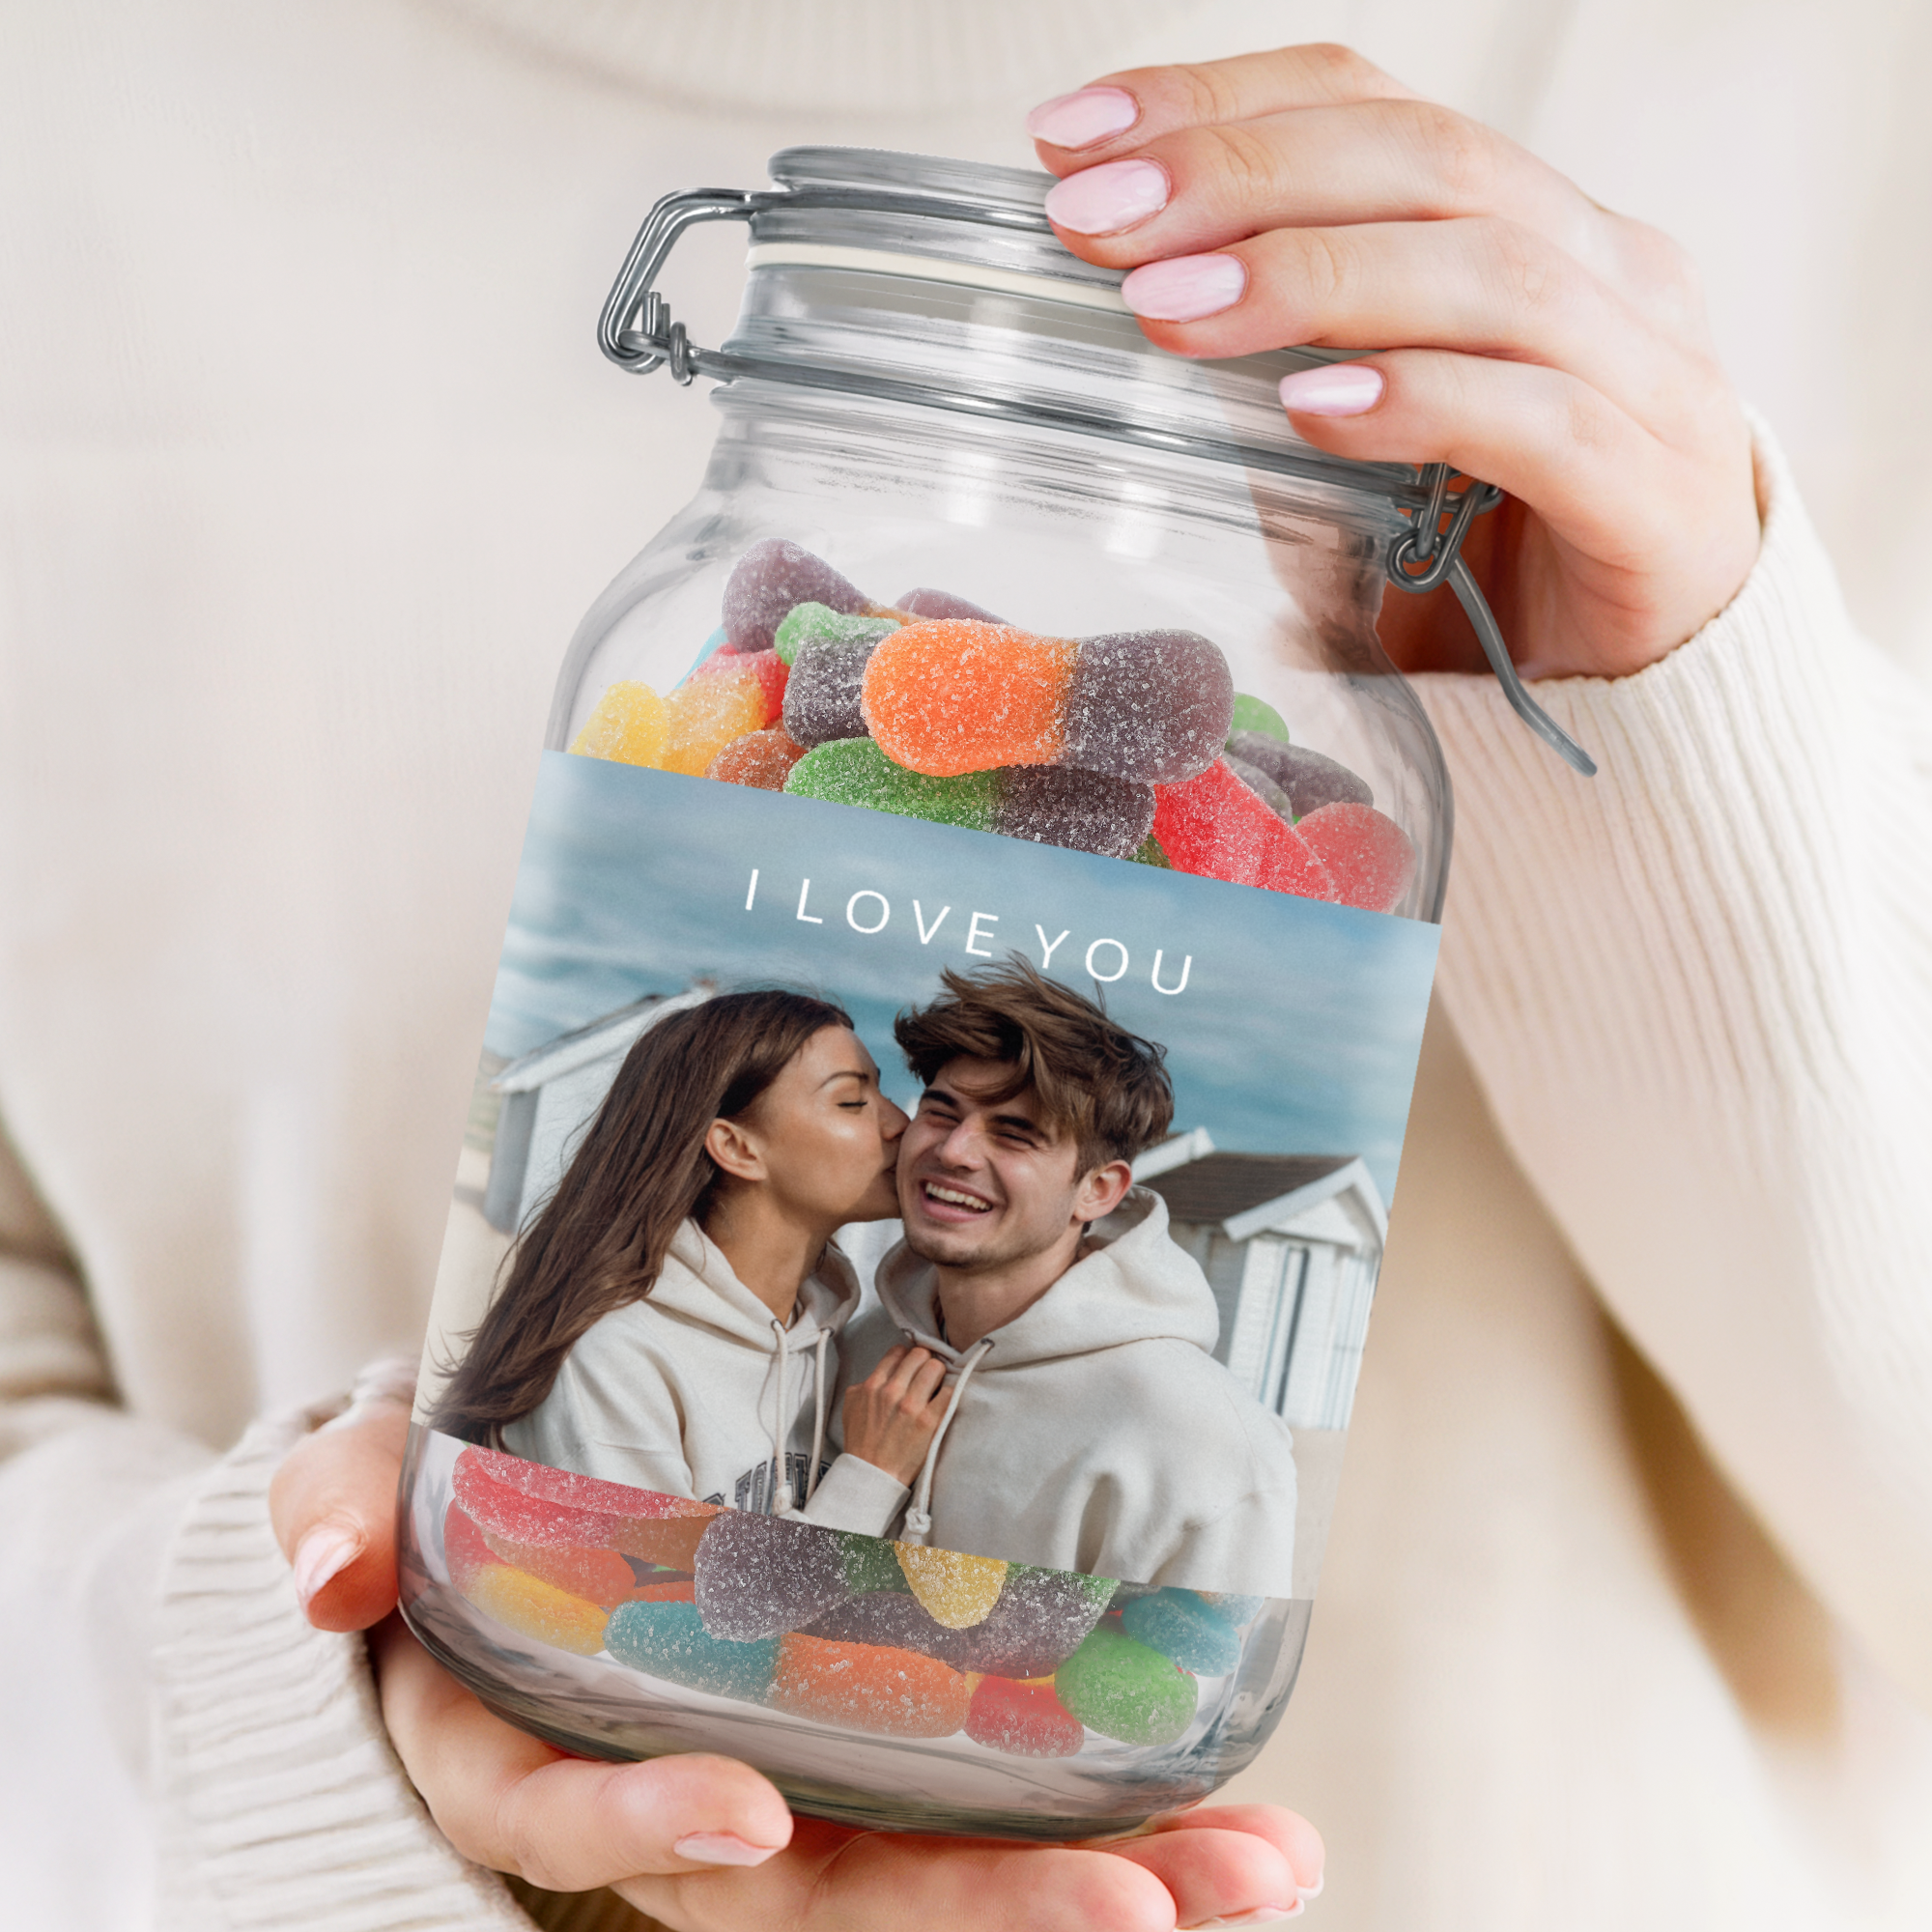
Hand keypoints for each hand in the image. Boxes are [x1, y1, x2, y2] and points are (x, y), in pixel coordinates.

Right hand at [273, 1386, 1324, 1925]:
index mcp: (532, 1743)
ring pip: (925, 1875)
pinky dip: (1103, 1814)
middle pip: (810, 1899)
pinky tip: (1233, 1815)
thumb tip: (332, 1565)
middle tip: (1152, 1905)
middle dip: (979, 1915)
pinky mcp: (863, 1741)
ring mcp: (783, 1779)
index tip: (754, 1817)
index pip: (576, 1820)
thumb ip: (335, 1501)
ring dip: (1098, 1882)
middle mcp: (672, 1794)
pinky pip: (974, 1806)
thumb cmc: (441, 1486)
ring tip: (1261, 1869)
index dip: (649, 1829)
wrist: (508, 1491)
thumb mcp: (368, 1472)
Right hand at [839, 1341, 950, 1483]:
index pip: (898, 1351)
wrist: (871, 1474)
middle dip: (924, 1362)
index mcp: (873, 1385)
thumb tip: (883, 1371)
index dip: (907, 1357)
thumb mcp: (851, 1405)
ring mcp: (912, 1406)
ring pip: (936, 1368)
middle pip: (920, 1355)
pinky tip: (942, 1402)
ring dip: (938, 1375)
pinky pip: (949, 1392)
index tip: (911, 1366)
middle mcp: (892, 1391)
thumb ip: (865, 1383)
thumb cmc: (861, 1442)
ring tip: (935, 1387)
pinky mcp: (930, 1422)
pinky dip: (948, 1394)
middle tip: (925, 1375)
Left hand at [1028, 45, 1760, 681]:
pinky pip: (1542, 419)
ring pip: (1486, 271)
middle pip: (1426, 159)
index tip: (1069, 139)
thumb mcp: (1359, 438)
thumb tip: (1124, 309)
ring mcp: (1652, 376)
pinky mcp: (1658, 496)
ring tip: (1167, 312)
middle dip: (1239, 175)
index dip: (1218, 102)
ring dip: (1309, 279)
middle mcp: (1605, 269)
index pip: (1371, 105)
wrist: (1641, 688)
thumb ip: (1277, 367)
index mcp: (1530, 223)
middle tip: (1094, 220)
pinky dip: (1419, 402)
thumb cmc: (1485, 552)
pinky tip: (1310, 411)